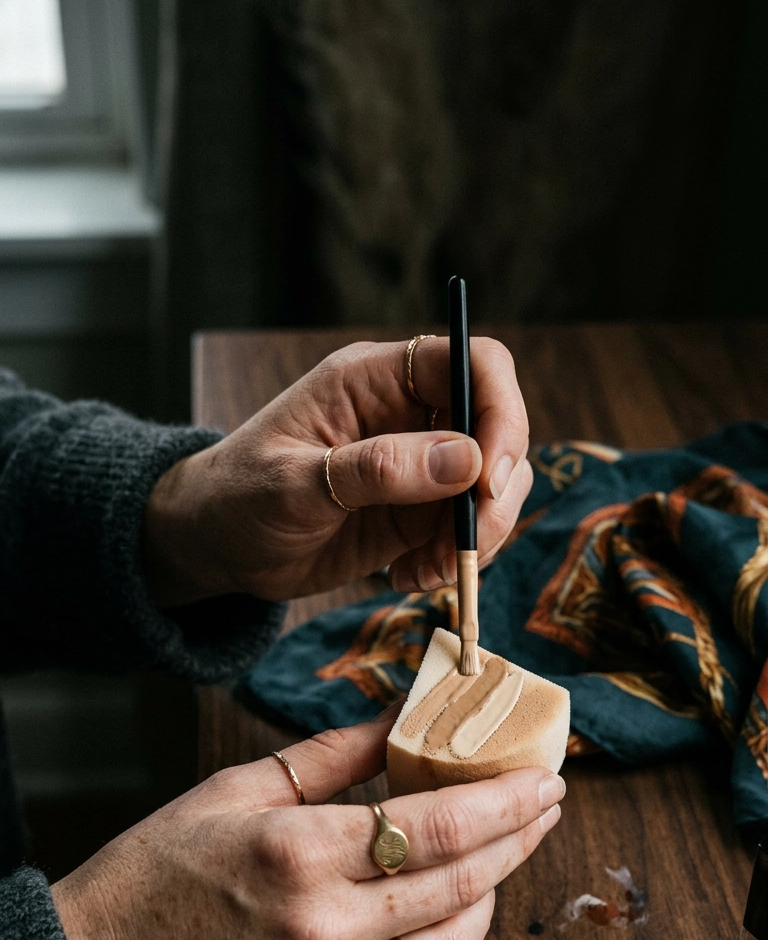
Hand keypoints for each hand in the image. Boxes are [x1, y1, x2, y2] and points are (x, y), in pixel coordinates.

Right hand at [52, 709, 562, 939]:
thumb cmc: (157, 871)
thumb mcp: (235, 791)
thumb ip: (331, 755)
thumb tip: (403, 719)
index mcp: (299, 853)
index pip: (437, 826)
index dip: (506, 802)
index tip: (546, 781)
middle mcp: (322, 928)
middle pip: (461, 886)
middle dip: (519, 842)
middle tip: (545, 811)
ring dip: (490, 905)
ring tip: (496, 867)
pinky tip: (450, 933)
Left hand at [143, 336, 530, 606]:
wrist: (217, 545)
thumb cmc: (238, 496)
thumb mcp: (295, 482)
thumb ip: (377, 469)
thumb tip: (468, 459)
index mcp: (376, 379)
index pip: (473, 362)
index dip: (500, 410)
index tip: (492, 476)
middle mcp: (409, 413)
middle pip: (497, 430)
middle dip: (496, 493)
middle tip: (469, 546)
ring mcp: (420, 465)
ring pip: (492, 487)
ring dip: (477, 537)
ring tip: (426, 572)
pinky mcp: (420, 512)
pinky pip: (467, 531)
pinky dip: (456, 561)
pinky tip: (407, 577)